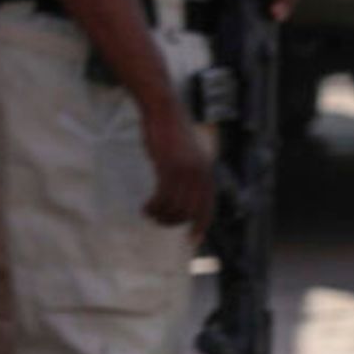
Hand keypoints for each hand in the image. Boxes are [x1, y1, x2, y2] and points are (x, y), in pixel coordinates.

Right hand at [143, 100, 217, 233]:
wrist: (164, 111)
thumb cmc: (172, 135)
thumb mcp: (187, 157)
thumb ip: (190, 176)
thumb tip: (185, 197)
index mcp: (207, 174)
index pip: (207, 208)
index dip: (200, 227)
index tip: (191, 242)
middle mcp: (201, 174)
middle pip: (189, 213)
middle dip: (172, 222)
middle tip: (157, 219)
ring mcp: (186, 170)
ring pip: (175, 207)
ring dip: (161, 215)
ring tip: (149, 212)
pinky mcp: (170, 166)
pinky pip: (163, 197)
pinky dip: (154, 206)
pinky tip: (146, 206)